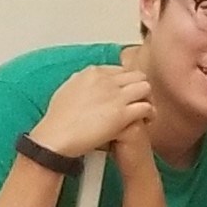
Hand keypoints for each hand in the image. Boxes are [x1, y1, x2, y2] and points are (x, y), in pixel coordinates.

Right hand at [29, 57, 154, 158]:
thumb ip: (81, 84)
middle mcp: (105, 80)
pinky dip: (150, 114)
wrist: (57, 136)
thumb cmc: (58, 120)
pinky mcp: (121, 114)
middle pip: (136, 75)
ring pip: (145, 87)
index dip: (126, 83)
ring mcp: (115, 96)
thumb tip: (86, 85)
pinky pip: (146, 107)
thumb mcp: (67, 91)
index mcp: (92, 73)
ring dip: (148, 99)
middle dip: (140, 88)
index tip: (127, 94)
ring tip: (145, 112)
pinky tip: (146, 122)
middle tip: (140, 102)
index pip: (120, 70)